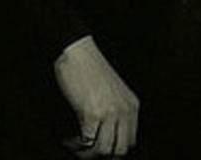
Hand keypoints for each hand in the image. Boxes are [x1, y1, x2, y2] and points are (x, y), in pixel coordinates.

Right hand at [54, 35, 138, 157]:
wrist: (77, 51)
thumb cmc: (90, 66)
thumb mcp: (112, 91)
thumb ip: (114, 110)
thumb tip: (104, 132)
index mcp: (131, 106)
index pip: (130, 141)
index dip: (114, 149)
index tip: (99, 148)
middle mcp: (124, 111)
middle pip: (120, 149)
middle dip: (102, 154)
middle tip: (87, 152)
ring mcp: (109, 113)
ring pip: (104, 149)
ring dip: (87, 153)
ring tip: (75, 147)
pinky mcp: (91, 113)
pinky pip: (86, 140)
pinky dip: (75, 144)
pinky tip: (68, 139)